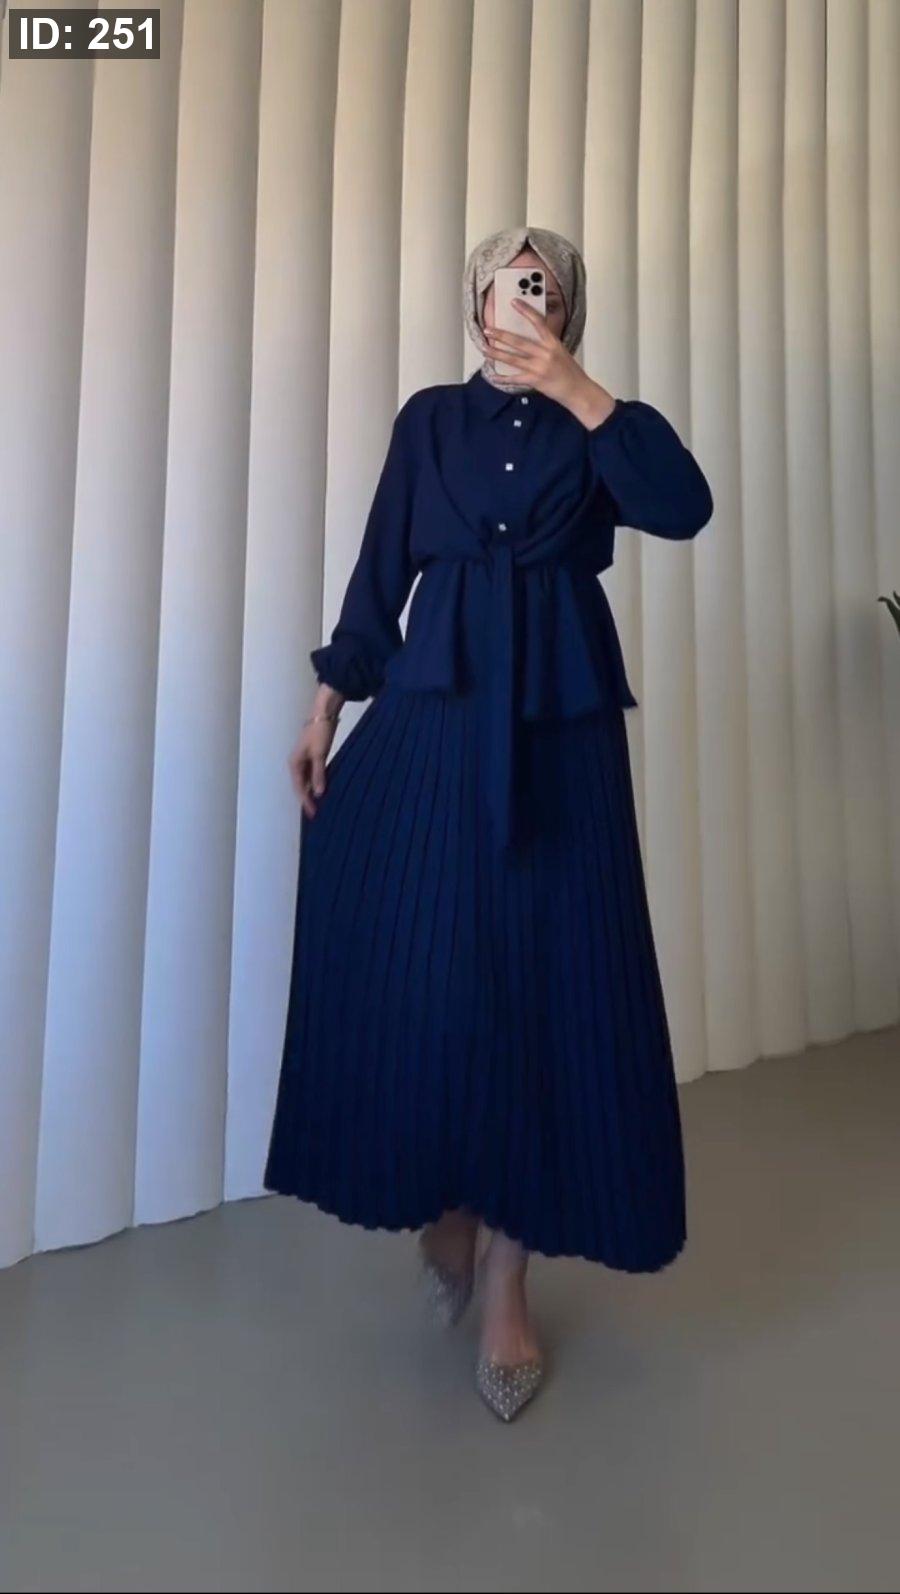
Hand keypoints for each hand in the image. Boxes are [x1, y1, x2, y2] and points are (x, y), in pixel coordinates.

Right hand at [288, 714, 338, 819]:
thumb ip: (318, 774)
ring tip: (319, 805)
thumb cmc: (319, 733)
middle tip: (316, 814)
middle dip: (307, 799)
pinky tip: (322, 789)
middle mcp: (296, 763)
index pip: (299, 788)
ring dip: (311, 792)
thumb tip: (318, 793)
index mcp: (294, 763)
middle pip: (300, 786)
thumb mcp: (319, 754)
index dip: (305, 801)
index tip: (313, 814)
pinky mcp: (312, 756)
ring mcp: (303, 760)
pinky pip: (312, 774)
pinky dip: (316, 783)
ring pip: (306, 781)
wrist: (324, 715)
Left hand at [484, 300, 615, 427]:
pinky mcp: (534, 381)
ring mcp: (539, 368)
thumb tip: (529, 338)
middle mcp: (545, 353)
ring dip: (497, 353)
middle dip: (501, 335)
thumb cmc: (570, 371)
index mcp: (553, 343)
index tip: (514, 302)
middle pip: (518, 342)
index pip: (538, 323)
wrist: (577, 390)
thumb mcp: (560, 352)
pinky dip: (503, 378)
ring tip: (485, 348)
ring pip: (513, 359)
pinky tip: (493, 376)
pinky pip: (515, 379)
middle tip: (488, 329)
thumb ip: (546, 345)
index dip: (526, 311)